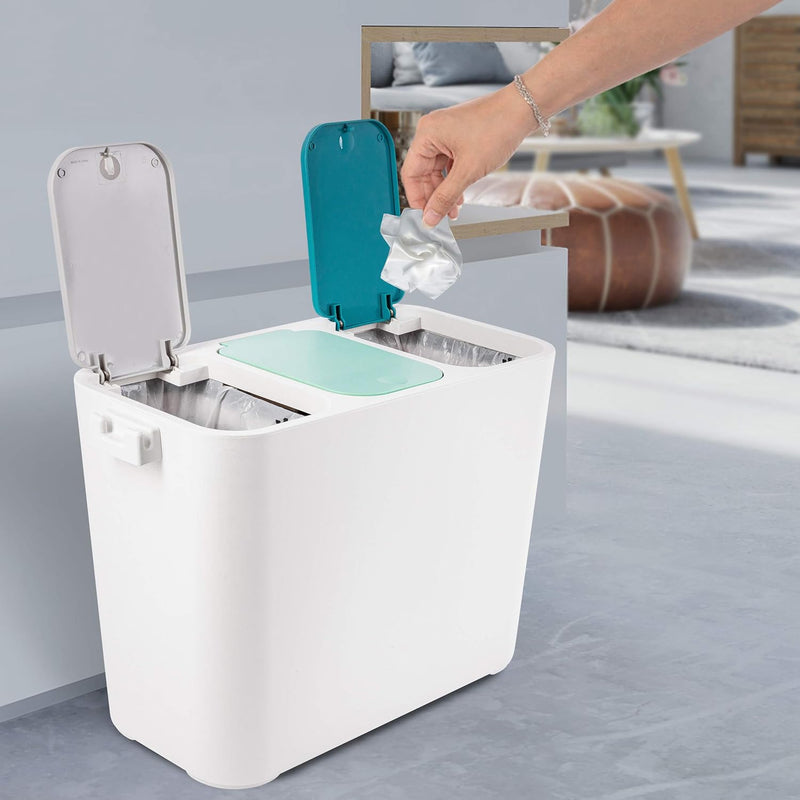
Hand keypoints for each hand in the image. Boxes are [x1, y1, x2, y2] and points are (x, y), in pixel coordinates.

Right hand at [401, 83, 535, 227]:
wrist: (522, 110)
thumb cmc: (497, 128)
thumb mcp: (468, 171)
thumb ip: (445, 197)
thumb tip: (430, 217)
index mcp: (427, 134)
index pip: (411, 174)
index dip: (417, 198)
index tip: (425, 216)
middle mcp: (433, 131)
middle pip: (423, 173)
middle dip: (434, 197)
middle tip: (442, 216)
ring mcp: (446, 134)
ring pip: (437, 171)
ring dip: (445, 191)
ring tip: (455, 209)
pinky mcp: (459, 137)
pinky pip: (449, 164)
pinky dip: (454, 180)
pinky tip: (461, 194)